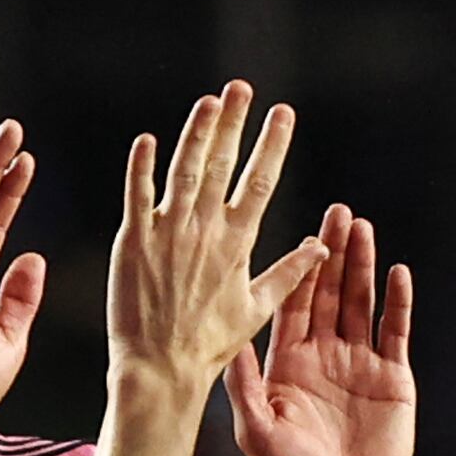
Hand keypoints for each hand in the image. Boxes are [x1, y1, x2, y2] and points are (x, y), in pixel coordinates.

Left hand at [108, 83, 329, 412]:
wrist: (162, 368)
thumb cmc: (209, 343)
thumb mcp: (257, 308)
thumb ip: (288, 273)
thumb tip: (320, 248)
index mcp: (237, 242)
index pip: (260, 180)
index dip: (272, 143)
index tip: (283, 112)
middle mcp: (206, 229)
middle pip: (222, 163)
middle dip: (234, 122)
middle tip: (240, 87)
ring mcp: (169, 232)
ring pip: (184, 169)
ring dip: (196, 132)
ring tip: (208, 102)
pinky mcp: (134, 240)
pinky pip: (138, 194)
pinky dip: (143, 166)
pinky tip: (149, 139)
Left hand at [229, 206, 417, 455]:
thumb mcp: (256, 431)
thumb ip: (243, 384)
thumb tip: (227, 338)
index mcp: (289, 365)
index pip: (294, 305)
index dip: (300, 269)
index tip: (304, 235)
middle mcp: (325, 357)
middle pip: (330, 293)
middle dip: (334, 253)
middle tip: (338, 213)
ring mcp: (360, 365)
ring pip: (362, 303)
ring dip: (363, 266)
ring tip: (364, 228)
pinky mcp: (393, 378)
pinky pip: (395, 332)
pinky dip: (398, 302)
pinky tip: (398, 272)